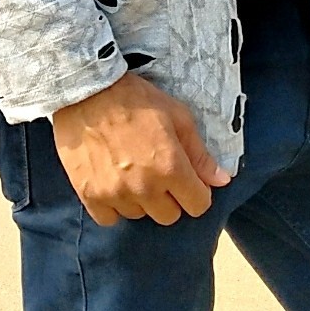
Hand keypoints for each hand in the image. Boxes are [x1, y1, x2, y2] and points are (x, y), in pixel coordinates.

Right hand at [52, 71, 231, 226]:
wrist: (86, 91)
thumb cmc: (135, 99)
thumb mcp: (177, 117)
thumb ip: (200, 154)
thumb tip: (222, 180)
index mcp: (171, 167)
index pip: (198, 205)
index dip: (196, 192)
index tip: (187, 181)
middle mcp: (145, 187)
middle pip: (169, 216)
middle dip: (169, 198)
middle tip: (157, 174)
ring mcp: (115, 194)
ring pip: (139, 215)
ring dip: (140, 201)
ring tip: (131, 173)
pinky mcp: (90, 195)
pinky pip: (109, 219)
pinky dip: (113, 207)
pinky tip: (113, 184)